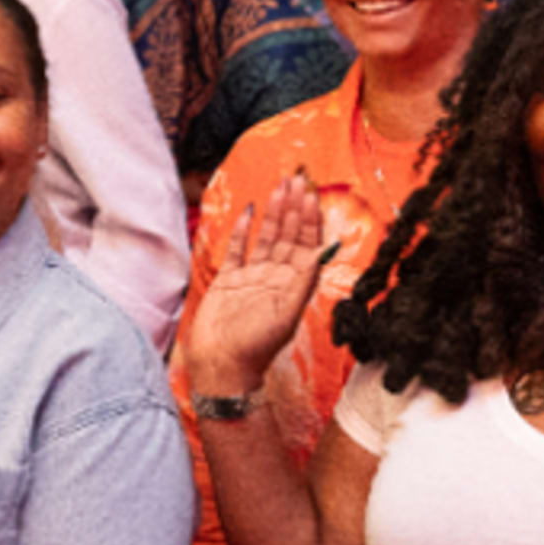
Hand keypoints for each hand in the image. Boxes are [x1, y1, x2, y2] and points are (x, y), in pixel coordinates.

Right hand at [180, 172, 328, 406]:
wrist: (221, 365)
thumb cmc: (255, 346)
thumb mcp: (286, 313)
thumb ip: (302, 280)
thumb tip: (322, 250)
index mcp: (294, 284)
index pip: (307, 244)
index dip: (310, 219)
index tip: (311, 194)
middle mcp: (275, 277)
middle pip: (288, 235)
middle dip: (294, 207)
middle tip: (298, 179)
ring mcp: (251, 277)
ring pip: (266, 237)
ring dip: (274, 213)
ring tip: (279, 187)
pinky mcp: (228, 280)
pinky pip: (237, 249)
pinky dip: (243, 230)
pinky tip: (249, 212)